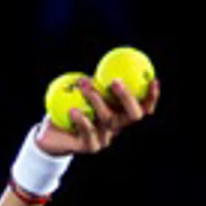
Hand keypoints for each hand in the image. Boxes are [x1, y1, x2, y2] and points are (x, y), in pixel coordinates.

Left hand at [36, 76, 159, 155]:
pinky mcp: (91, 147)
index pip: (143, 106)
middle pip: (133, 115)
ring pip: (108, 119)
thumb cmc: (71, 107)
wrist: (52, 134)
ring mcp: (106, 138)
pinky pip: (89, 132)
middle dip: (127, 98)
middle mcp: (117, 126)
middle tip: (115, 81)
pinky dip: (82, 119)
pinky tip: (73, 110)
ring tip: (84, 85)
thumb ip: (97, 79)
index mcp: (121, 113)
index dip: (152, 96)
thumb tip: (107, 58)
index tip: (153, 80)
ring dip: (96, 99)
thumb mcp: (84, 91)